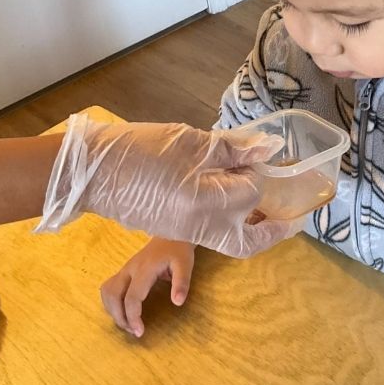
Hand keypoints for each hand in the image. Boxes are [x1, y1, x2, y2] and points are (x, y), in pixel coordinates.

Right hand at [37, 114, 301, 254]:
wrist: (90, 172)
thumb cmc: (138, 150)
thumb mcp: (188, 141)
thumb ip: (231, 148)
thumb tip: (269, 147)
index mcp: (206, 203)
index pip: (252, 191)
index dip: (259, 171)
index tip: (262, 154)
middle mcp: (200, 227)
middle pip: (249, 243)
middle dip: (274, 232)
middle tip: (294, 218)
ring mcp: (185, 233)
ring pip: (231, 242)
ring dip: (253, 228)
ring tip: (267, 209)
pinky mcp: (174, 230)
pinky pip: (213, 234)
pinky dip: (230, 222)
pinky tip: (231, 198)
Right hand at [100, 238, 194, 337]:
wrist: (172, 232)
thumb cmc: (179, 250)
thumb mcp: (185, 265)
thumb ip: (182, 283)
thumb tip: (177, 302)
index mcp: (144, 269)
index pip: (131, 297)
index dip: (133, 317)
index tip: (140, 332)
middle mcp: (130, 269)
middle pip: (113, 295)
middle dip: (119, 317)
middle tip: (133, 331)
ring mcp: (125, 269)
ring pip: (107, 291)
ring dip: (112, 310)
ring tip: (127, 323)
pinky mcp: (124, 271)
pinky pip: (109, 288)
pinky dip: (111, 303)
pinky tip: (123, 311)